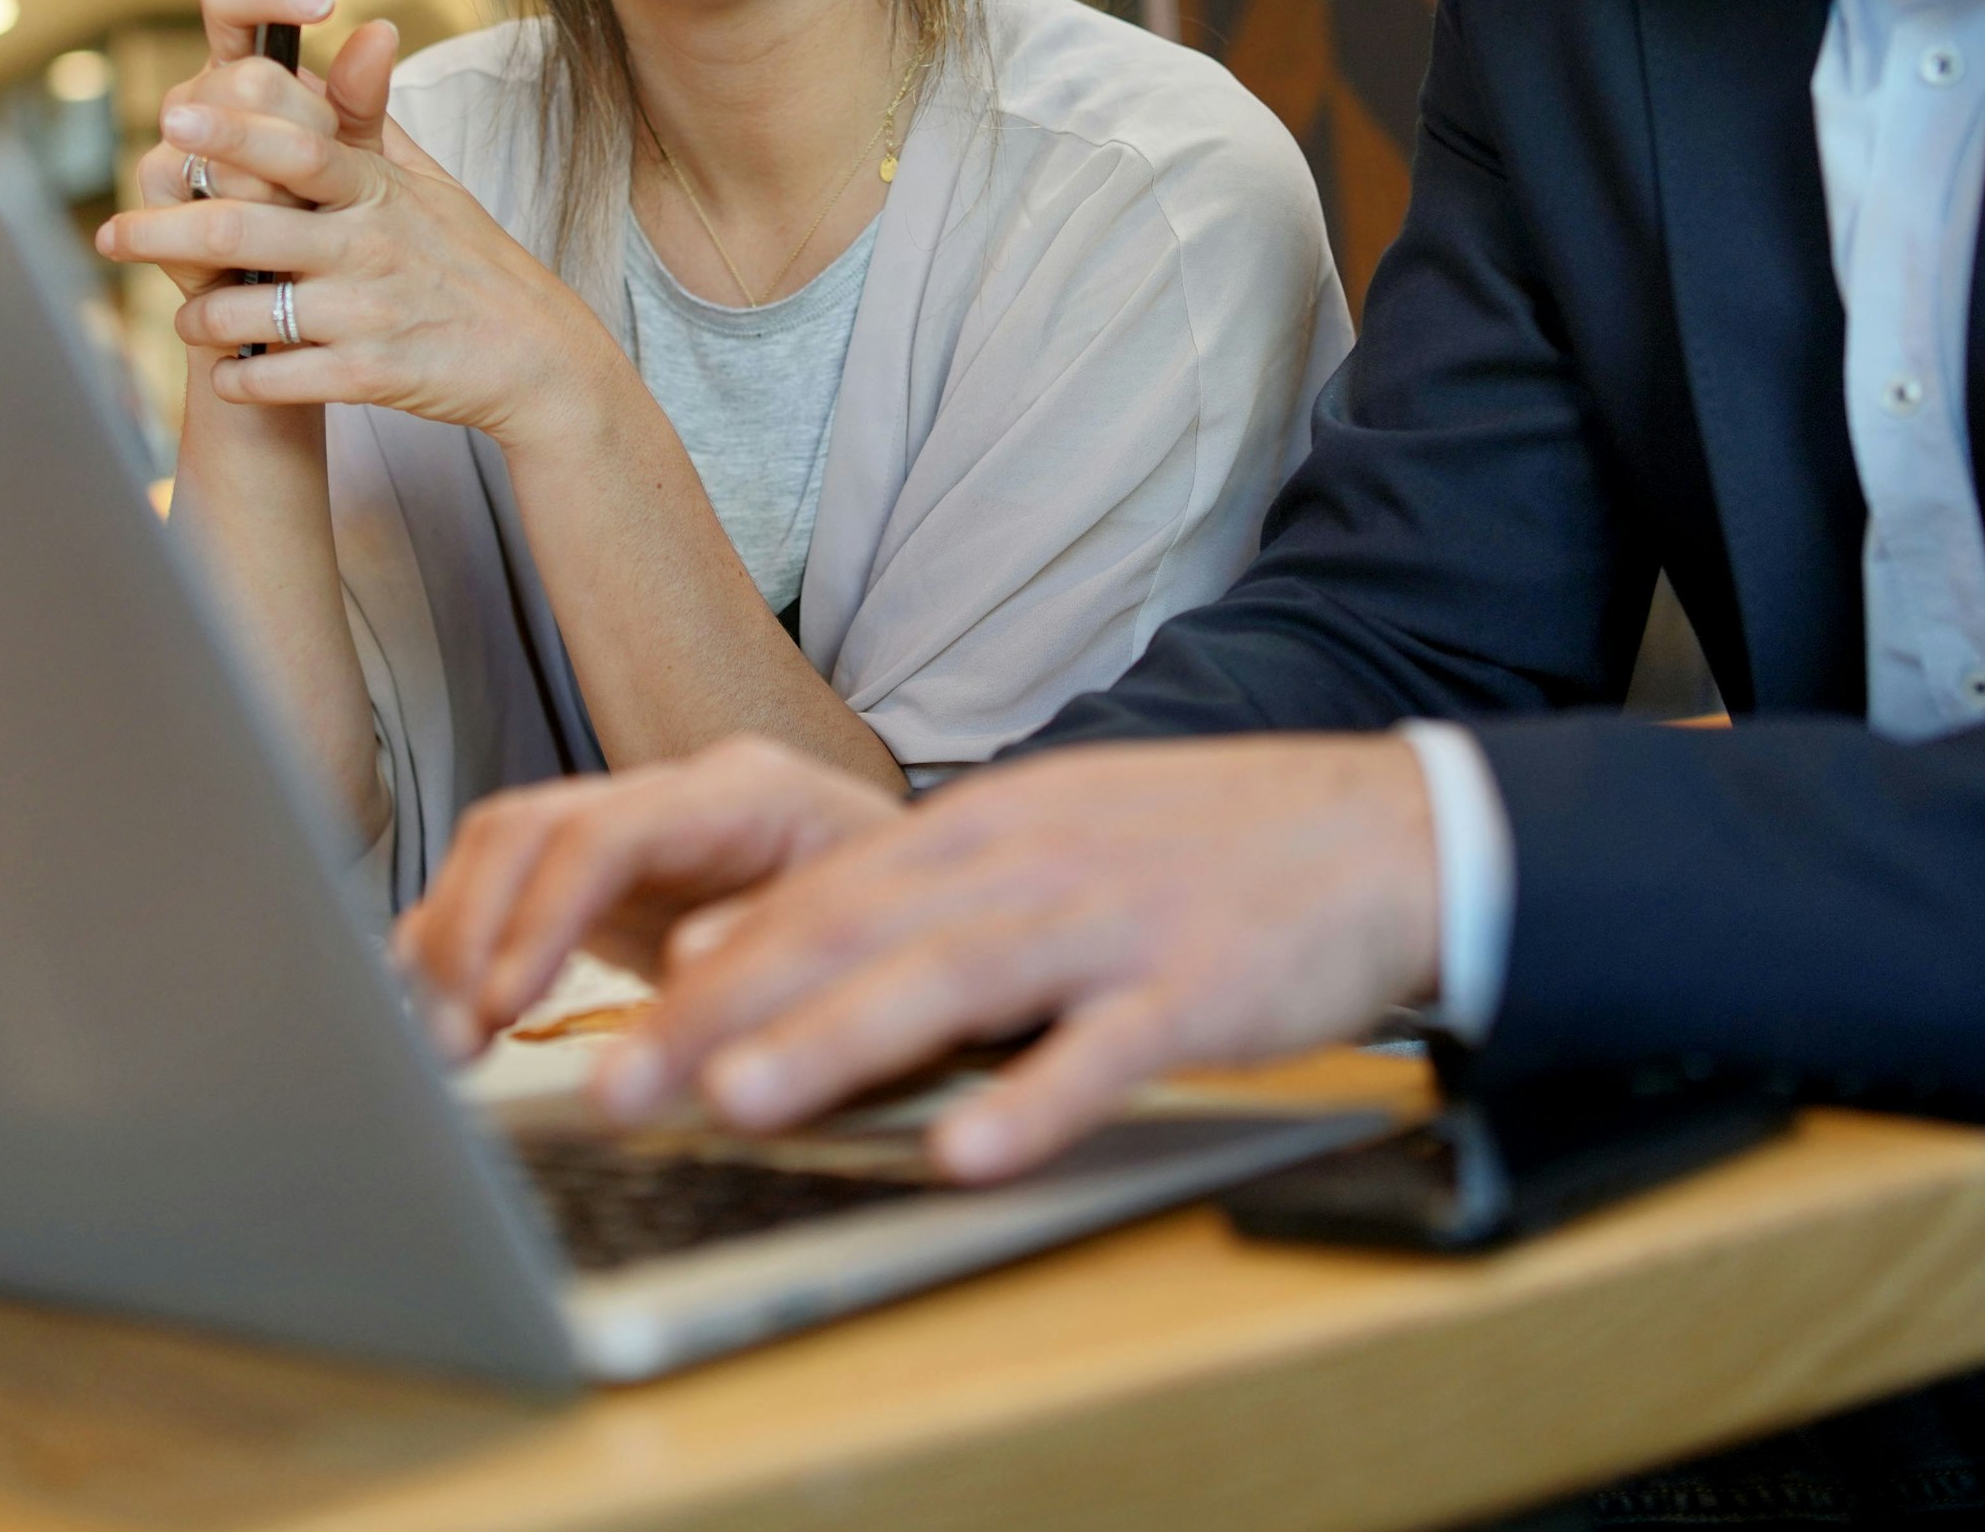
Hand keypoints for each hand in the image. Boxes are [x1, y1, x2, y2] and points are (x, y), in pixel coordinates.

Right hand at [98, 0, 399, 304]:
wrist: (297, 317)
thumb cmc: (328, 226)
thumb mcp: (359, 161)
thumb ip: (361, 100)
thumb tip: (381, 31)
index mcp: (241, 75)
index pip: (231, 1)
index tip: (325, 4)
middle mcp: (195, 104)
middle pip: (243, 79)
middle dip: (302, 126)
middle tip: (326, 169)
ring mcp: (169, 156)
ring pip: (224, 141)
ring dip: (279, 184)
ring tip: (302, 218)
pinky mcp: (155, 213)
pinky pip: (204, 198)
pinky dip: (249, 223)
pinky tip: (270, 246)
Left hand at [99, 4, 621, 450]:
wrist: (537, 359)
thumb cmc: (470, 263)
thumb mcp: (429, 183)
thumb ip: (371, 118)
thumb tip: (363, 29)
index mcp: (379, 190)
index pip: (297, 146)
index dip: (232, 131)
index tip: (174, 120)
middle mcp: (370, 245)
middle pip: (244, 226)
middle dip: (164, 230)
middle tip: (110, 234)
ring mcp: (370, 313)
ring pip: (249, 308)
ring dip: (197, 314)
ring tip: (183, 314)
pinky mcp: (372, 375)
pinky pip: (279, 376)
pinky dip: (239, 376)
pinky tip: (228, 371)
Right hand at [391, 736, 904, 1059]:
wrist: (949, 921)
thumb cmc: (924, 936)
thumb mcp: (877, 951)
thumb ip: (784, 955)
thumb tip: (682, 975)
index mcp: (749, 796)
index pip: (610, 832)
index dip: (543, 917)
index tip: (502, 1007)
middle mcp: (680, 797)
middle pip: (530, 828)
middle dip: (472, 934)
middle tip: (453, 1044)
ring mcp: (640, 832)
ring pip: (503, 851)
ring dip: (453, 944)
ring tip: (445, 1045)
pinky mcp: (614, 883)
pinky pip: (507, 887)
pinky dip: (458, 944)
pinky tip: (441, 1013)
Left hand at [591, 737, 1442, 1182]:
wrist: (1383, 828)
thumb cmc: (1195, 850)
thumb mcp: (1045, 839)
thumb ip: (912, 894)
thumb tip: (757, 949)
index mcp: (982, 829)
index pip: (813, 896)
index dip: (705, 966)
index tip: (601, 1026)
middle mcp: (1027, 864)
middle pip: (849, 936)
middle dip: (720, 1012)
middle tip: (614, 1083)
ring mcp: (1112, 923)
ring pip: (950, 981)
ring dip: (837, 1043)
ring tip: (739, 1102)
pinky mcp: (1198, 989)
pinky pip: (1104, 1051)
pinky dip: (1035, 1101)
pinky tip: (971, 1154)